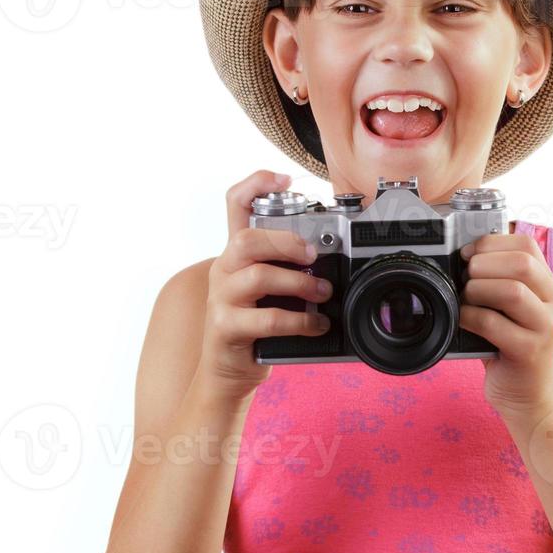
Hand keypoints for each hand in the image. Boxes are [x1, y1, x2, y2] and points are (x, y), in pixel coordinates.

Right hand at [198, 170, 333, 400]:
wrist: (227, 373)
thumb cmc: (255, 327)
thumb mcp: (270, 290)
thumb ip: (289, 269)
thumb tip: (331, 257)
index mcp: (236, 254)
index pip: (234, 204)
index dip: (256, 185)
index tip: (284, 179)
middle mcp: (224, 270)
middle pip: (247, 239)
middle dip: (286, 242)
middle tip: (313, 255)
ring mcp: (222, 299)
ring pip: (258, 277)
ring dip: (298, 283)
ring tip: (323, 293)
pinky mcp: (226, 328)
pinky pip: (266, 319)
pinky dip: (299, 321)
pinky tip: (317, 325)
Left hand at [458, 229, 552, 419]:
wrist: (527, 395)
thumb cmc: (508, 345)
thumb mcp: (506, 308)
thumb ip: (495, 281)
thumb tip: (461, 257)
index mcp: (545, 283)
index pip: (526, 245)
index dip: (492, 242)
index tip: (468, 253)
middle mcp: (551, 301)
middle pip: (522, 263)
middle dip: (484, 264)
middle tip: (466, 278)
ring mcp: (544, 326)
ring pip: (513, 291)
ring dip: (478, 290)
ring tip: (465, 299)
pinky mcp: (529, 351)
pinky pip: (494, 324)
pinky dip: (470, 317)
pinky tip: (463, 320)